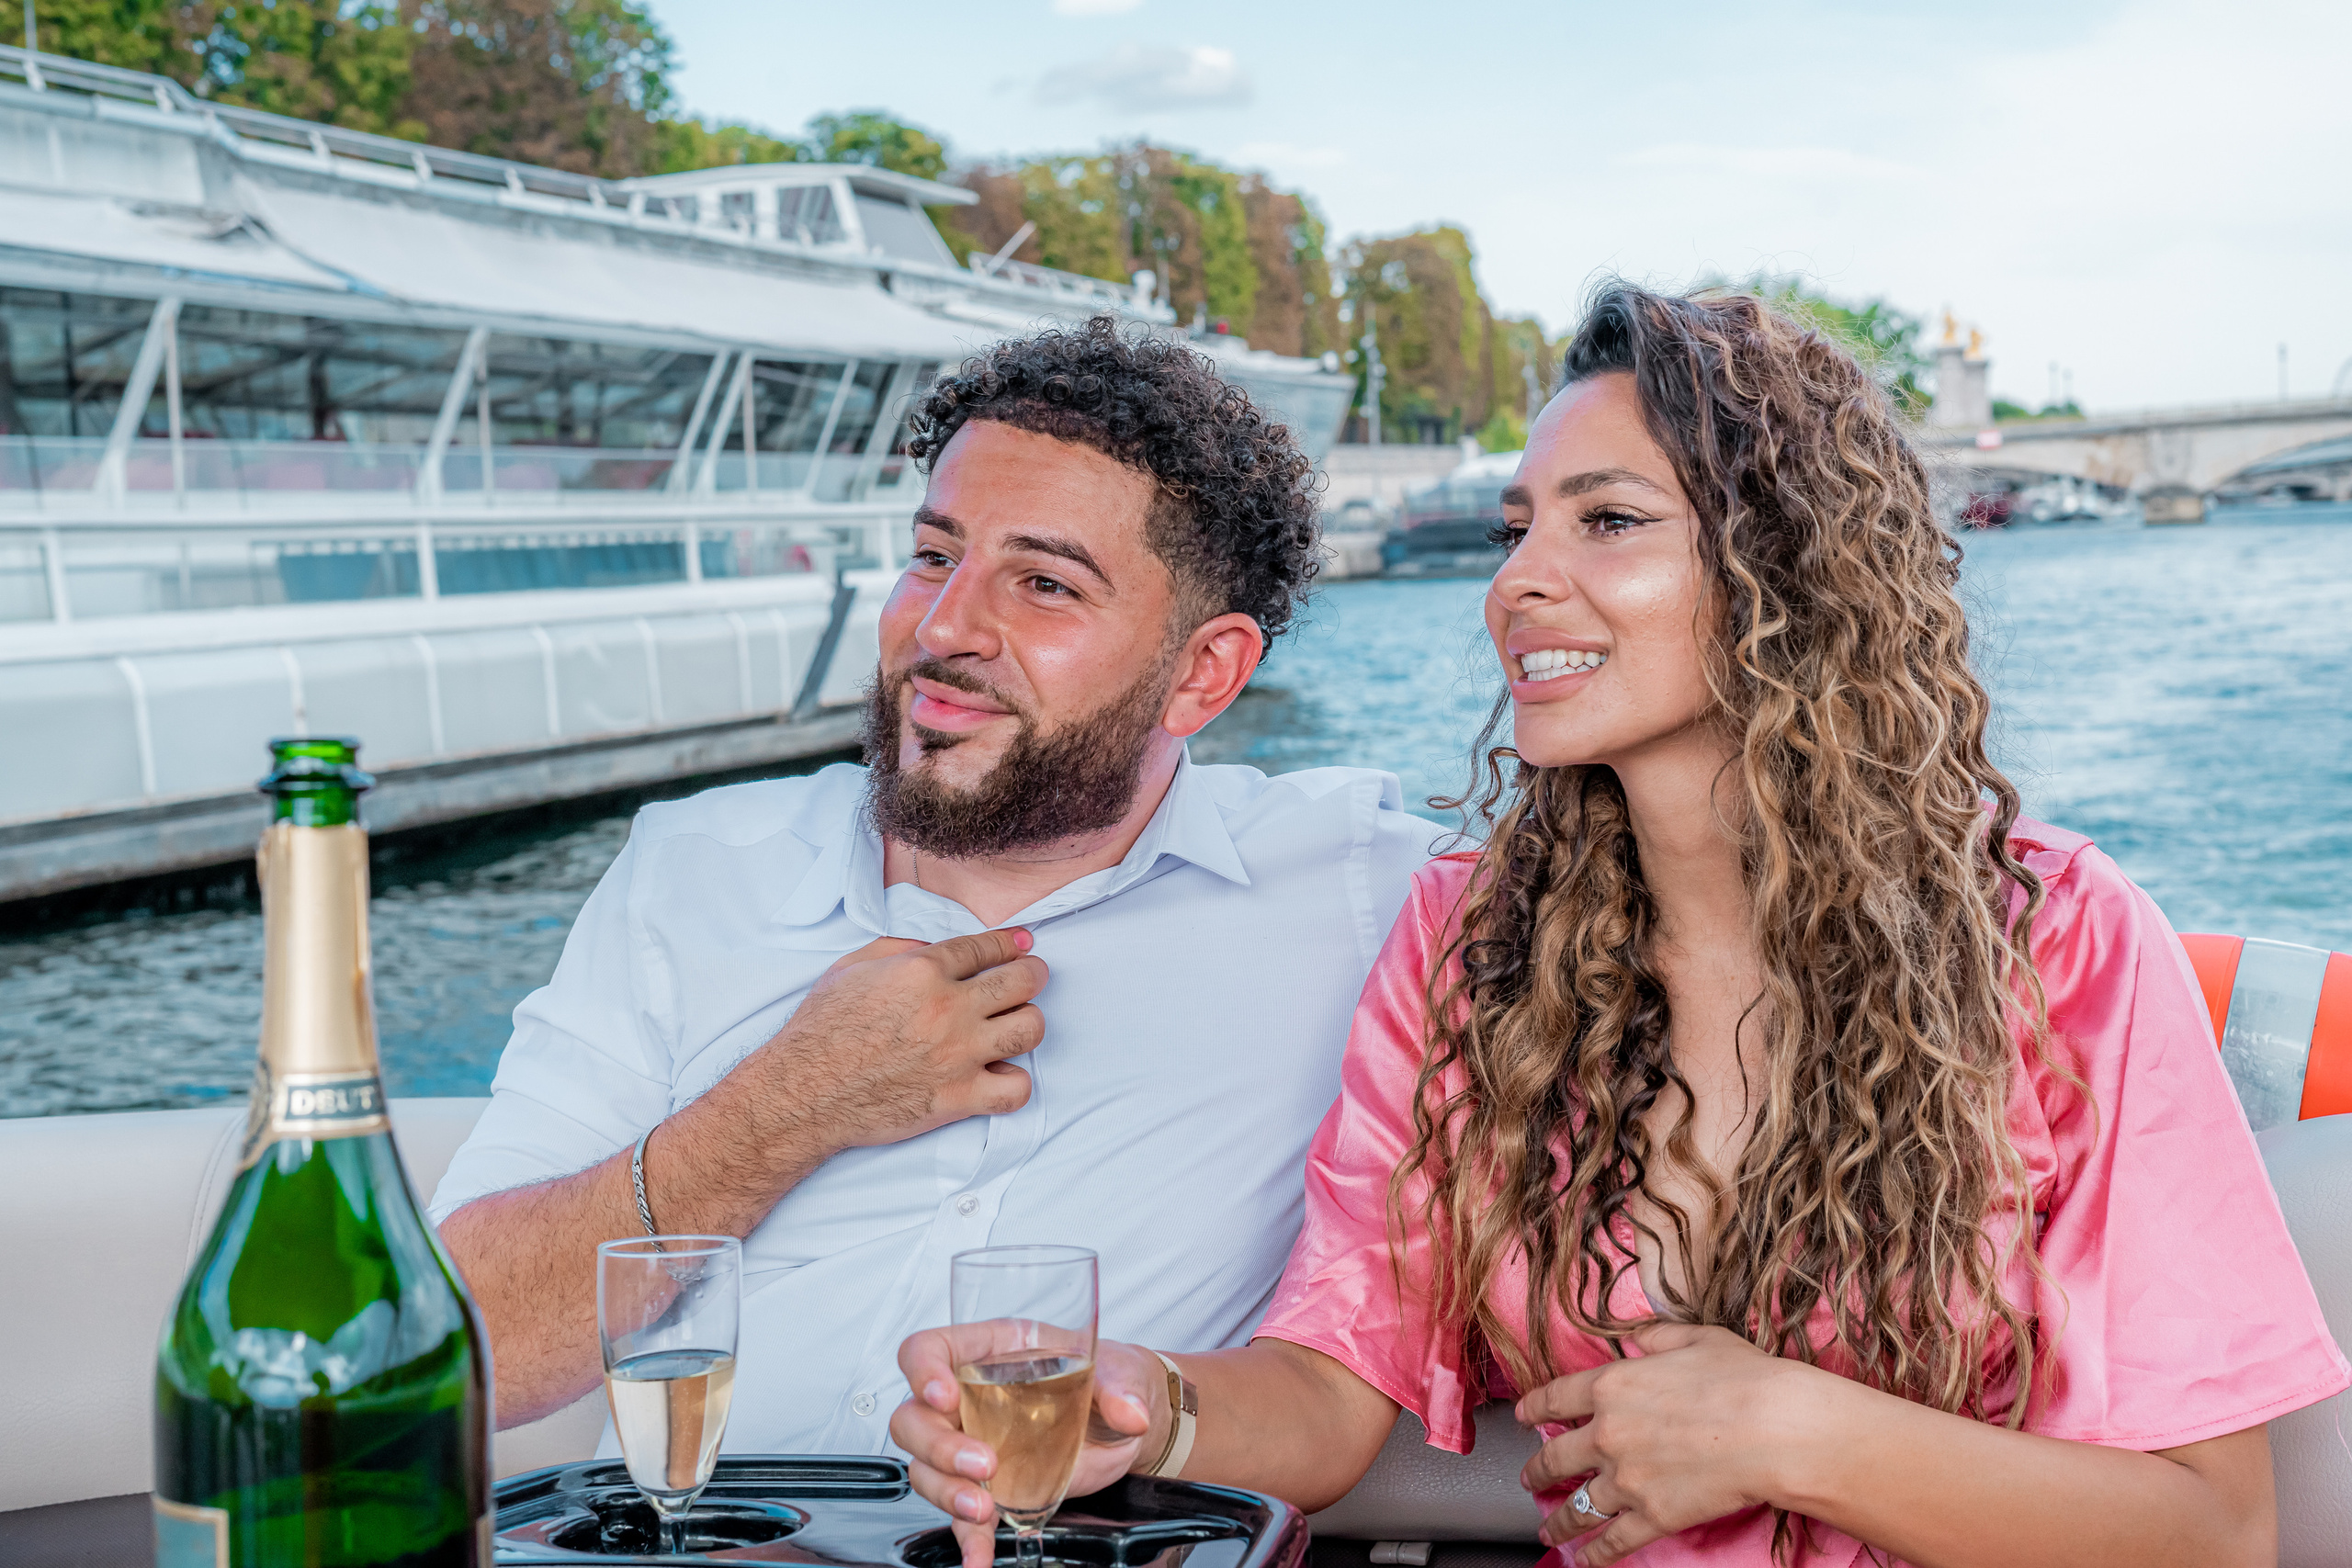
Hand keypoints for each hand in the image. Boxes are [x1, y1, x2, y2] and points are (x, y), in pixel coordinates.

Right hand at [733, 929, 1047, 1153]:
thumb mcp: (850, 968)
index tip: (1022, 946)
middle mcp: (948, 1008)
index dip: (1010, 944)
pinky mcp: (959, 1098)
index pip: (987, 947)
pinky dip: (1014, 1083)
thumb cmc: (820, 1030)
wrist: (802, 1093)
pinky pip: (1017, 1089)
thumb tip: (932, 950)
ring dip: (1027, 1024)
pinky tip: (998, 1076)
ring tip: (1014, 1026)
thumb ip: (897, 950)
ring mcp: (958, 1054)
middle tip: (1029, 981)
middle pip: (1024, 981)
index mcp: (922, 970)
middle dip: (1032, 976)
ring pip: (1031, 1029)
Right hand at [891, 1328, 1159, 1567]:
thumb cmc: (1105, 1380)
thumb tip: (1131, 1413)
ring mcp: (972, 1444)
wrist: (1121, 1425)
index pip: (929, 1349)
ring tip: (984, 1508)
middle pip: (915, 1417)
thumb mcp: (1118, 1372)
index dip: (923, 1369)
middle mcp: (968, 1398)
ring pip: (925, 1467)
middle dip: (938, 1445)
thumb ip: (1120, 1389)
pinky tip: (979, 1557)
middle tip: (984, 1464)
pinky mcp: (989, 1488)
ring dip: (947, 1492)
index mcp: (990, 1352)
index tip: (944, 1394)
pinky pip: (962, 1516)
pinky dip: (969, 1539)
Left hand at [1515, 1323, 1826, 1566]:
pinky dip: (1595, 1553)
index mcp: (1612, 1386)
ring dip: (1558, 1520)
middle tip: (1528, 1478)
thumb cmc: (1743, 1378)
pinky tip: (1584, 1560)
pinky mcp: (1653, 1517)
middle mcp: (1608, 1434)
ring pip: (1578, 1505)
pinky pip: (1613, 1541)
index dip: (1532, 1408)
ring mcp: (1627, 1480)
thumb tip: (1636, 1335)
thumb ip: (1656, 1337)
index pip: (1555, 1398)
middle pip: (1556, 1456)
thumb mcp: (1694, 1338)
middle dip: (1536, 1470)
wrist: (1774, 1430)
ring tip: (1547, 1529)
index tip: (1521, 1417)